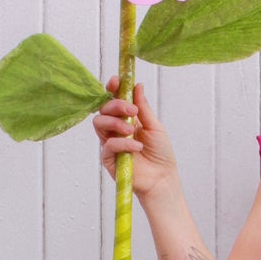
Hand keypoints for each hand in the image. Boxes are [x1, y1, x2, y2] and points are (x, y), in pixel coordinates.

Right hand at [92, 77, 178, 200]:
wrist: (162, 178)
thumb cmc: (160, 153)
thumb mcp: (154, 126)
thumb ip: (143, 108)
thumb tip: (138, 85)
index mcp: (127, 119)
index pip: (114, 100)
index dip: (112, 89)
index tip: (115, 81)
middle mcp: (116, 129)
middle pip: (103, 109)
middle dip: (115, 105)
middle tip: (131, 110)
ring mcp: (110, 142)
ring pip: (99, 123)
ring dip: (115, 122)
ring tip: (131, 129)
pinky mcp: (108, 158)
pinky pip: (108, 144)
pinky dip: (122, 143)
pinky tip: (137, 146)